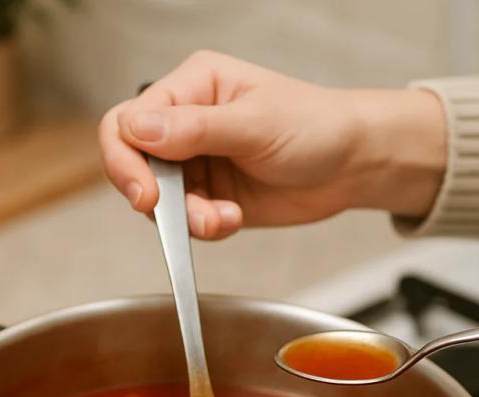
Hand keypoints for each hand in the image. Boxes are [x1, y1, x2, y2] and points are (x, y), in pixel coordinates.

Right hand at [98, 50, 445, 239]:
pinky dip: (204, 227)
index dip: (127, 160)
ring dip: (187, 218)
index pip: (129, 121)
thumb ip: (195, 129)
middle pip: (136, 164)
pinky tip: (233, 219)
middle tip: (180, 216)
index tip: (147, 193)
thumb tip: (137, 130)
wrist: (351, 166)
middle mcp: (187, 125)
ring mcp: (199, 164)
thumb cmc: (315, 126)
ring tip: (222, 219)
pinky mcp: (213, 198)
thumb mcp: (255, 123)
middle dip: (157, 197)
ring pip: (162, 200)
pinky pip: (187, 221)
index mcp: (192, 88)